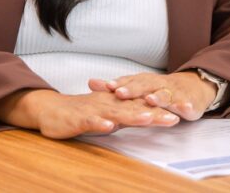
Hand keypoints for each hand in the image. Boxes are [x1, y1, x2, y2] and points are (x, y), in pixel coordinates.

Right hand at [0, 89, 179, 138]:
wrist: (50, 110)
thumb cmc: (80, 113)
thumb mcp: (107, 115)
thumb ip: (125, 116)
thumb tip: (146, 117)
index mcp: (115, 103)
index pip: (140, 106)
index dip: (159, 109)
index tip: (179, 114)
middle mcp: (107, 104)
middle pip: (133, 108)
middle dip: (154, 113)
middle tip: (174, 117)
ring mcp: (93, 111)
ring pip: (115, 113)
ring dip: (132, 115)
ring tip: (148, 118)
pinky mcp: (78, 119)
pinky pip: (90, 121)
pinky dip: (99, 123)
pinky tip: (109, 126)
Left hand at [88, 71, 216, 121]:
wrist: (192, 87)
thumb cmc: (160, 89)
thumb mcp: (138, 87)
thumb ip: (115, 86)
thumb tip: (90, 82)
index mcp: (143, 81)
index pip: (128, 81)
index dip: (117, 84)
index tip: (105, 86)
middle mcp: (156, 84)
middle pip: (143, 85)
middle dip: (132, 89)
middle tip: (120, 93)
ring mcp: (172, 92)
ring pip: (164, 94)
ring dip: (158, 96)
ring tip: (150, 99)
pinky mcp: (187, 102)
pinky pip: (186, 104)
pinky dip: (185, 106)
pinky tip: (185, 108)